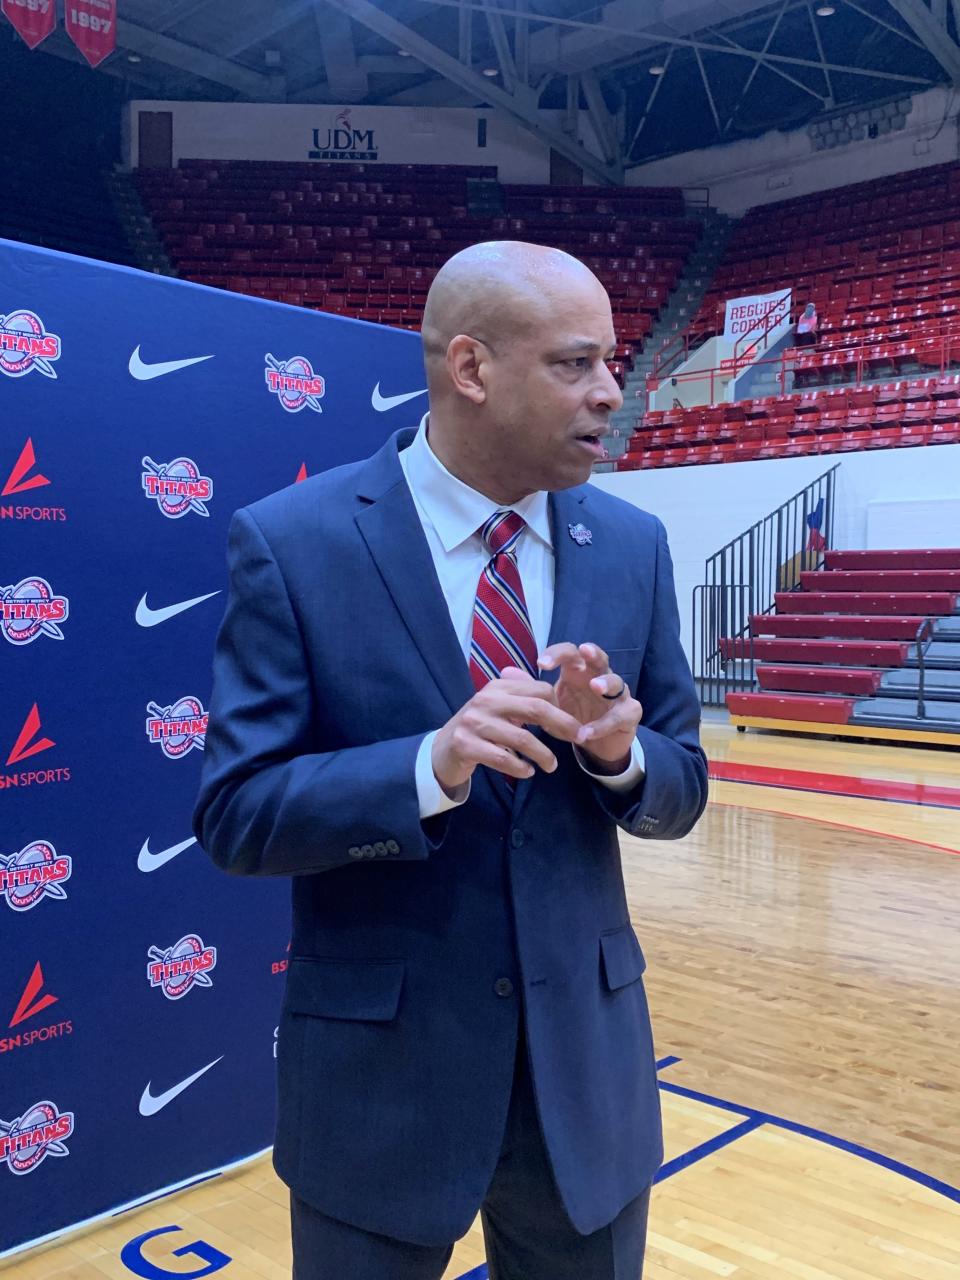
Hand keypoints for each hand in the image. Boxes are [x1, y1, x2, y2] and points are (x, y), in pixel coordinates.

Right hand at [431, 670, 584, 792]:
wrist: (442, 751)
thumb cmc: (478, 729)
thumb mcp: (498, 707)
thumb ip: (522, 696)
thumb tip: (555, 693)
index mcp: (497, 686)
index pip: (539, 690)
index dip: (560, 707)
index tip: (570, 724)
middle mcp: (485, 700)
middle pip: (535, 709)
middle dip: (562, 725)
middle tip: (577, 739)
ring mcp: (474, 722)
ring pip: (522, 738)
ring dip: (543, 755)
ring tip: (551, 765)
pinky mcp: (466, 745)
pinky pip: (503, 758)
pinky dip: (521, 768)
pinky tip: (528, 772)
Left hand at [538, 642, 642, 771]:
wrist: (596, 744)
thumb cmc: (573, 717)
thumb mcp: (550, 705)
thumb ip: (529, 689)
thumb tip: (504, 671)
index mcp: (579, 672)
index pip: (570, 653)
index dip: (557, 654)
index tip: (540, 664)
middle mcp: (600, 677)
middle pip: (598, 657)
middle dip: (592, 653)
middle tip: (584, 651)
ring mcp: (618, 694)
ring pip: (617, 681)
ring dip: (606, 682)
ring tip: (595, 686)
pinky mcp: (630, 713)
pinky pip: (621, 715)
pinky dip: (604, 724)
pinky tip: (588, 733)